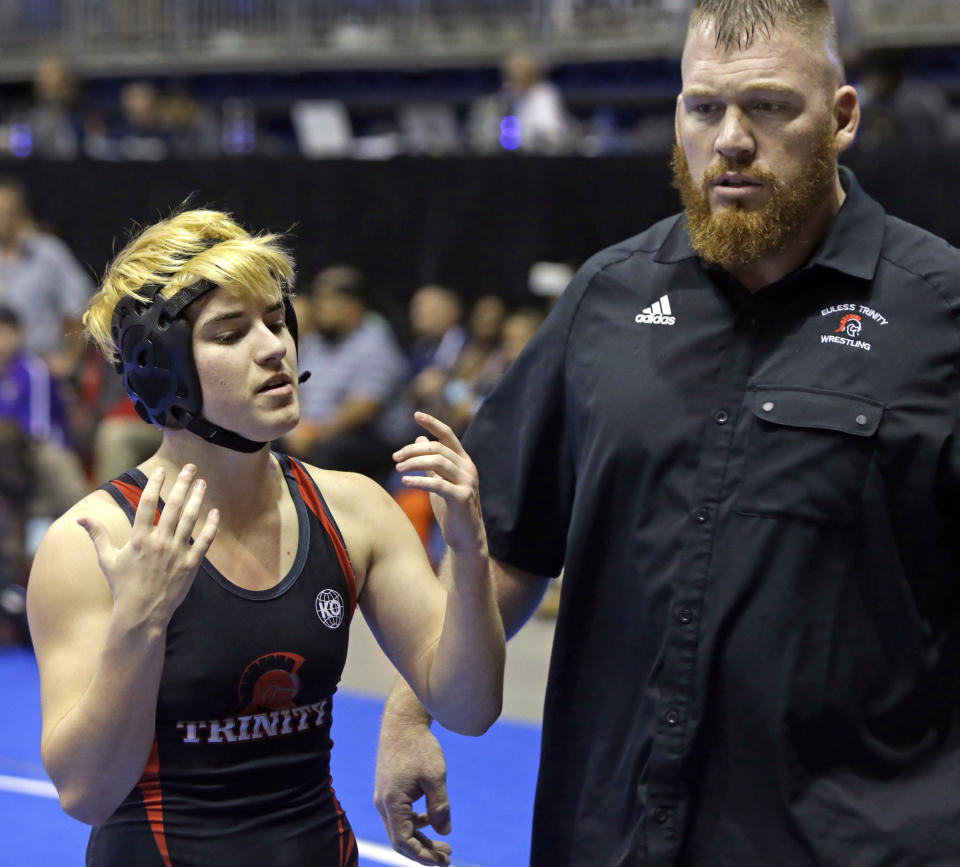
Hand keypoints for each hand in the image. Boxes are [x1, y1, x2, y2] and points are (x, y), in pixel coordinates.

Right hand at [77, 465, 218, 625]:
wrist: (141, 613)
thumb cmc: (122, 586)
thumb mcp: (107, 560)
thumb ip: (97, 536)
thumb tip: (82, 518)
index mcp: (138, 539)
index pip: (146, 504)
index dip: (154, 485)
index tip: (161, 470)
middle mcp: (159, 542)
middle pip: (173, 506)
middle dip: (182, 484)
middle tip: (190, 467)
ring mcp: (176, 553)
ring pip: (190, 519)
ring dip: (197, 499)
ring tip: (202, 483)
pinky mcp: (191, 565)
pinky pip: (204, 541)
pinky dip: (211, 526)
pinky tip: (216, 512)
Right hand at [375, 711, 451, 865]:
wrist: (402, 722)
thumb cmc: (419, 747)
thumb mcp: (435, 777)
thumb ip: (439, 807)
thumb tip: (444, 833)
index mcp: (392, 803)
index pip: (404, 842)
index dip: (423, 856)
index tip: (444, 859)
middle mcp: (383, 804)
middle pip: (401, 840)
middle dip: (424, 851)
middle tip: (448, 857)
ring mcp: (384, 797)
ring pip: (401, 828)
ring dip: (421, 839)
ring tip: (444, 844)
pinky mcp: (389, 790)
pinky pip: (401, 816)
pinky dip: (415, 824)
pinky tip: (431, 821)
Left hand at [393, 412, 484, 553]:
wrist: (465, 537)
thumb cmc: (451, 508)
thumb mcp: (439, 480)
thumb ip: (431, 461)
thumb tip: (419, 437)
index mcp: (463, 461)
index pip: (448, 435)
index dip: (433, 423)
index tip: (416, 415)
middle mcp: (467, 468)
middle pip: (437, 448)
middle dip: (413, 450)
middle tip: (395, 458)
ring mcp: (467, 482)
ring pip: (438, 462)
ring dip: (414, 463)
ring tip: (398, 469)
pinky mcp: (462, 498)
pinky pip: (438, 484)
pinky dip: (419, 481)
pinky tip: (405, 483)